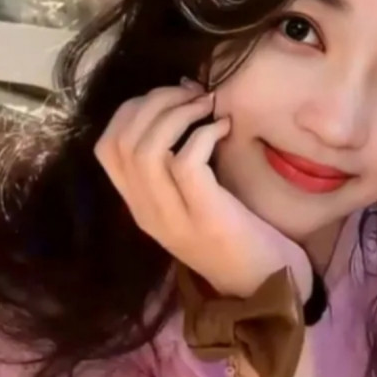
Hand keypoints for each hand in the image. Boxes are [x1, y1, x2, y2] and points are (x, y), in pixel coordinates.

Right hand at [93, 81, 312, 300]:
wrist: (269, 284)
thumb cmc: (240, 234)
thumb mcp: (198, 200)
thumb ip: (180, 168)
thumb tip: (184, 107)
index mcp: (141, 206)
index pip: (107, 147)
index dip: (132, 109)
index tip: (170, 95)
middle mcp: (147, 213)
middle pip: (123, 142)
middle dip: (154, 102)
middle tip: (192, 92)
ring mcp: (173, 218)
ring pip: (147, 150)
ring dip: (177, 114)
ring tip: (207, 104)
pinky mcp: (205, 217)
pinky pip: (185, 162)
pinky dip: (203, 135)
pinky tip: (225, 128)